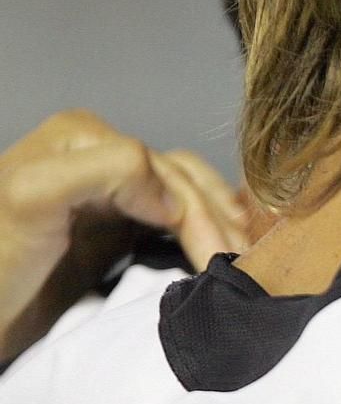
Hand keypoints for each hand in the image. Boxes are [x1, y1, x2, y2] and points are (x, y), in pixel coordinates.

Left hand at [0, 111, 249, 361]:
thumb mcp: (34, 197)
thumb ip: (108, 170)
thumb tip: (179, 198)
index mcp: (79, 138)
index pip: (158, 166)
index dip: (189, 208)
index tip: (209, 256)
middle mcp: (99, 155)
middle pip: (180, 177)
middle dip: (214, 219)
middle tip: (241, 265)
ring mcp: (112, 191)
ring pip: (189, 193)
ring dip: (220, 225)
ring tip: (243, 260)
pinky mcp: (122, 224)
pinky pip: (179, 215)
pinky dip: (207, 231)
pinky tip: (223, 250)